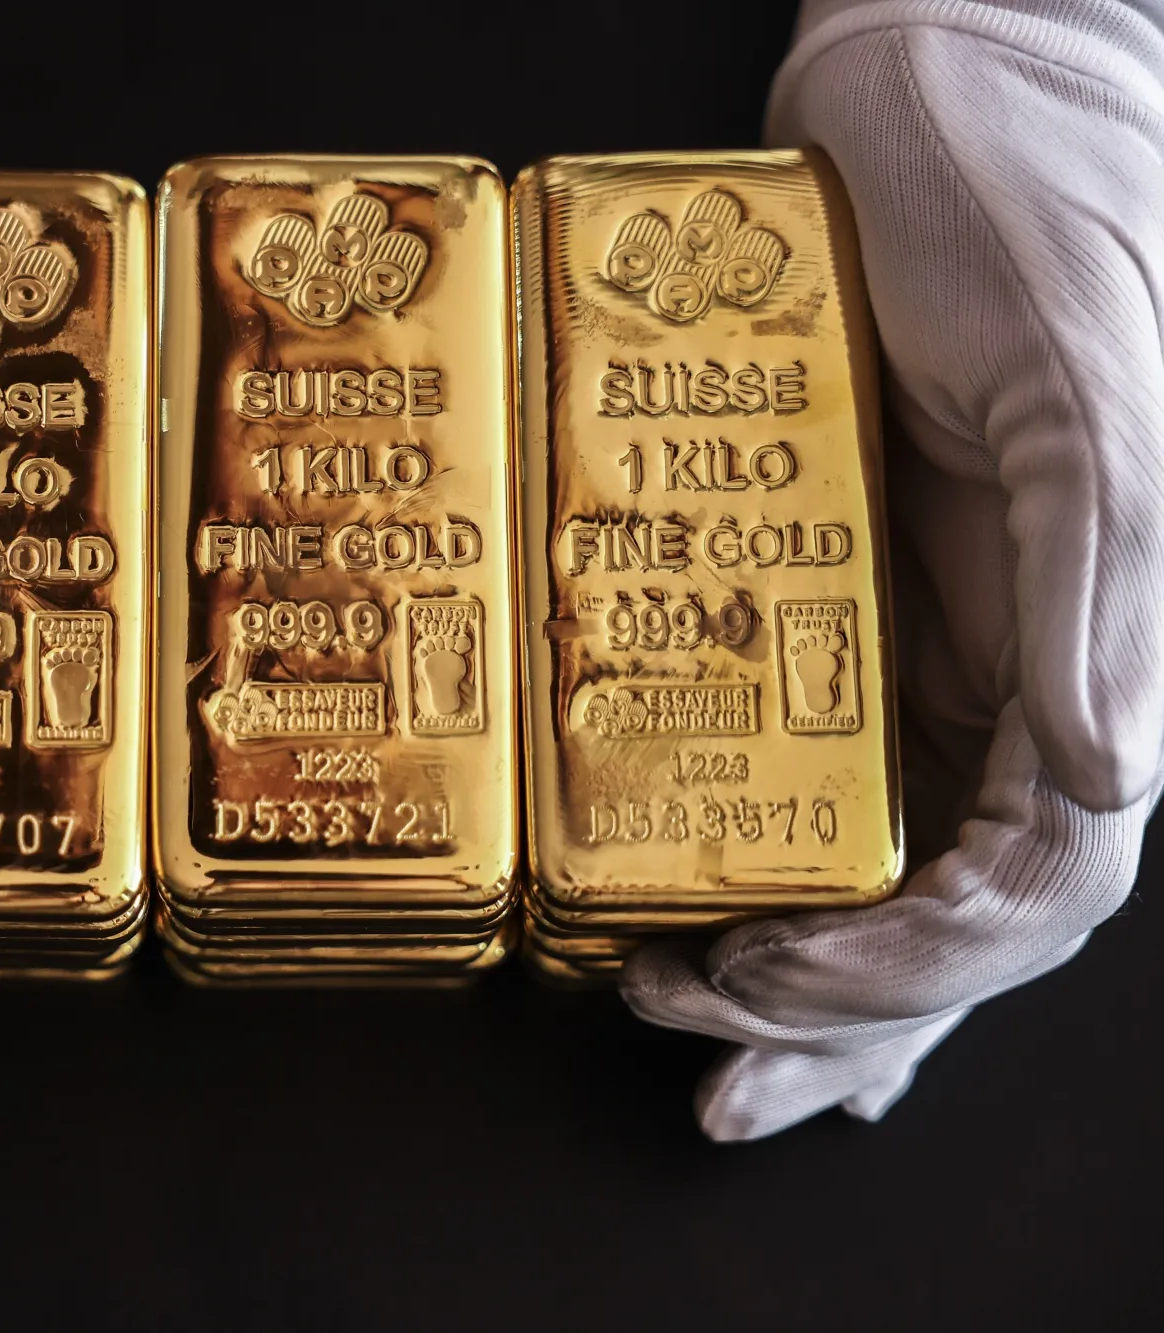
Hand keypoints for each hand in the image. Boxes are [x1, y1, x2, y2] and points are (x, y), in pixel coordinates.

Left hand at [621, 0, 1163, 1139]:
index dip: (927, 963)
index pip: (1041, 879)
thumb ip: (1100, 587)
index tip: (794, 978)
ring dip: (808, 991)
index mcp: (1096, 654)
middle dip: (843, 1012)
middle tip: (706, 1051)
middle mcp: (1018, 680)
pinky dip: (787, 889)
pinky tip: (729, 954)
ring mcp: (929, 658)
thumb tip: (1115, 775)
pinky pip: (823, 783)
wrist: (933, 109)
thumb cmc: (1032, 222)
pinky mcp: (845, 616)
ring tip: (692, 1038)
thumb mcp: (1082, 396)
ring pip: (892, 876)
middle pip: (957, 915)